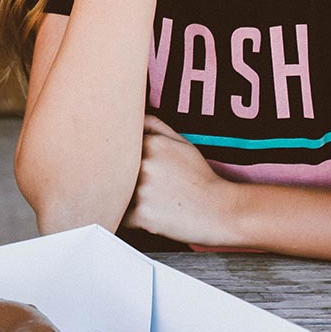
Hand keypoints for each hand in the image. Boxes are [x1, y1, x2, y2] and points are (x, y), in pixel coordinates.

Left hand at [123, 115, 242, 247]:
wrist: (220, 210)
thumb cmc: (200, 177)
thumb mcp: (183, 144)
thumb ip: (155, 126)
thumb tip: (134, 114)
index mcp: (152, 144)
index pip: (117, 145)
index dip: (116, 157)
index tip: (119, 164)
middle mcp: (144, 165)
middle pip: (110, 168)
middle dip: (111, 175)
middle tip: (118, 182)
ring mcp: (142, 190)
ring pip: (112, 192)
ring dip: (117, 197)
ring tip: (134, 199)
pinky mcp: (142, 215)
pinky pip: (118, 216)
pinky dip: (124, 217)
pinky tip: (140, 214)